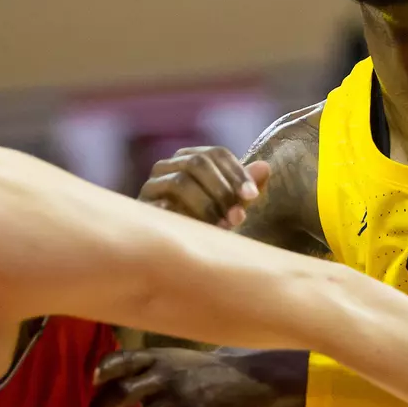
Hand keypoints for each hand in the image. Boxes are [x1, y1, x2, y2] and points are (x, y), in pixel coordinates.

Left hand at [84, 348, 301, 406]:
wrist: (256, 383)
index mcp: (160, 358)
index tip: (75, 392)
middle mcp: (166, 374)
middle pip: (118, 395)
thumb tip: (109, 384)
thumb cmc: (210, 375)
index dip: (96, 375)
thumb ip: (150, 369)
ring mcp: (180, 398)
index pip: (120, 362)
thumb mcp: (180, 362)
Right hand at [138, 146, 271, 228]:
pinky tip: (199, 230)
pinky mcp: (141, 208)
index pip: (217, 154)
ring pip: (181, 182)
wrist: (169, 252)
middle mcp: (167, 165)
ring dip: (206, 205)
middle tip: (238, 217)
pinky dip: (184, 217)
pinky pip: (162, 207)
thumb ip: (245, 188)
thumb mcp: (230, 207)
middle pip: (199, 162)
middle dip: (223, 190)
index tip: (253, 196)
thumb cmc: (205, 223)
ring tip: (222, 228)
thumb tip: (265, 167)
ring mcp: (151, 185)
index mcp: (190, 158)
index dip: (237, 173)